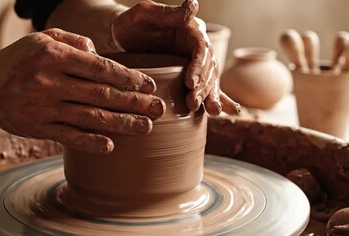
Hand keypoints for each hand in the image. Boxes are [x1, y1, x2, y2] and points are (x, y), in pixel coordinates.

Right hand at [0, 28, 164, 153]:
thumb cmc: (19, 59)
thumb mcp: (42, 38)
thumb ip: (74, 40)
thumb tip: (100, 53)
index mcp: (54, 56)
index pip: (100, 68)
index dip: (128, 77)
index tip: (149, 84)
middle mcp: (50, 81)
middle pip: (102, 94)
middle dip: (134, 102)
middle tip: (158, 108)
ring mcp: (44, 107)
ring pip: (90, 117)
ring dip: (121, 124)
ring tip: (146, 127)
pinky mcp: (38, 128)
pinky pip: (68, 137)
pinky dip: (90, 142)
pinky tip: (111, 146)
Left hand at [112, 0, 239, 115]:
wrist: (122, 39)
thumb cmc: (131, 23)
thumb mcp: (145, 13)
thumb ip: (168, 12)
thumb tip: (194, 5)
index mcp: (190, 30)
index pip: (200, 48)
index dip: (199, 66)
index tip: (191, 82)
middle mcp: (196, 46)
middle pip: (208, 68)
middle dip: (204, 86)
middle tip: (193, 102)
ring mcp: (194, 62)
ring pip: (209, 80)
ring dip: (210, 96)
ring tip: (211, 112)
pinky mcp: (189, 76)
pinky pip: (205, 87)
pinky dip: (217, 99)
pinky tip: (226, 112)